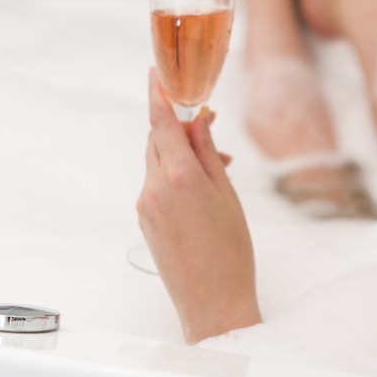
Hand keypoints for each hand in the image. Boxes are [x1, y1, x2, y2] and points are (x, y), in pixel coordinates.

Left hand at [136, 69, 261, 342]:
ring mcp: (145, 206)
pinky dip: (176, 178)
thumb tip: (197, 120)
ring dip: (181, 155)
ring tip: (218, 168)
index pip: (161, 124)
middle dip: (181, 129)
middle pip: (158, 141)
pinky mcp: (145, 221)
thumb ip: (207, 153)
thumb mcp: (227, 194)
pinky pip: (157, 186)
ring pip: (158, 163)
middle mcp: (153, 188)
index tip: (156, 74)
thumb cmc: (231, 251)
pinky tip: (202, 193)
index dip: (159, 95)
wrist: (213, 302)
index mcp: (178, 177)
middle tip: (211, 128)